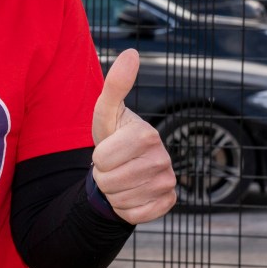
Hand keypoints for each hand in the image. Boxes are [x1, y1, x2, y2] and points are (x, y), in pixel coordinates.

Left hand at [91, 49, 176, 223]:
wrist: (125, 166)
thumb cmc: (113, 135)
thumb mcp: (106, 111)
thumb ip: (116, 84)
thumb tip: (132, 52)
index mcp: (148, 135)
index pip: (102, 160)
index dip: (97, 158)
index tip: (108, 149)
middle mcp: (164, 159)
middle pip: (109, 181)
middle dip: (103, 176)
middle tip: (113, 165)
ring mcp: (169, 183)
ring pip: (120, 199)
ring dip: (113, 191)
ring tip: (121, 176)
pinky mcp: (168, 203)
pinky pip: (134, 215)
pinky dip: (126, 208)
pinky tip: (131, 192)